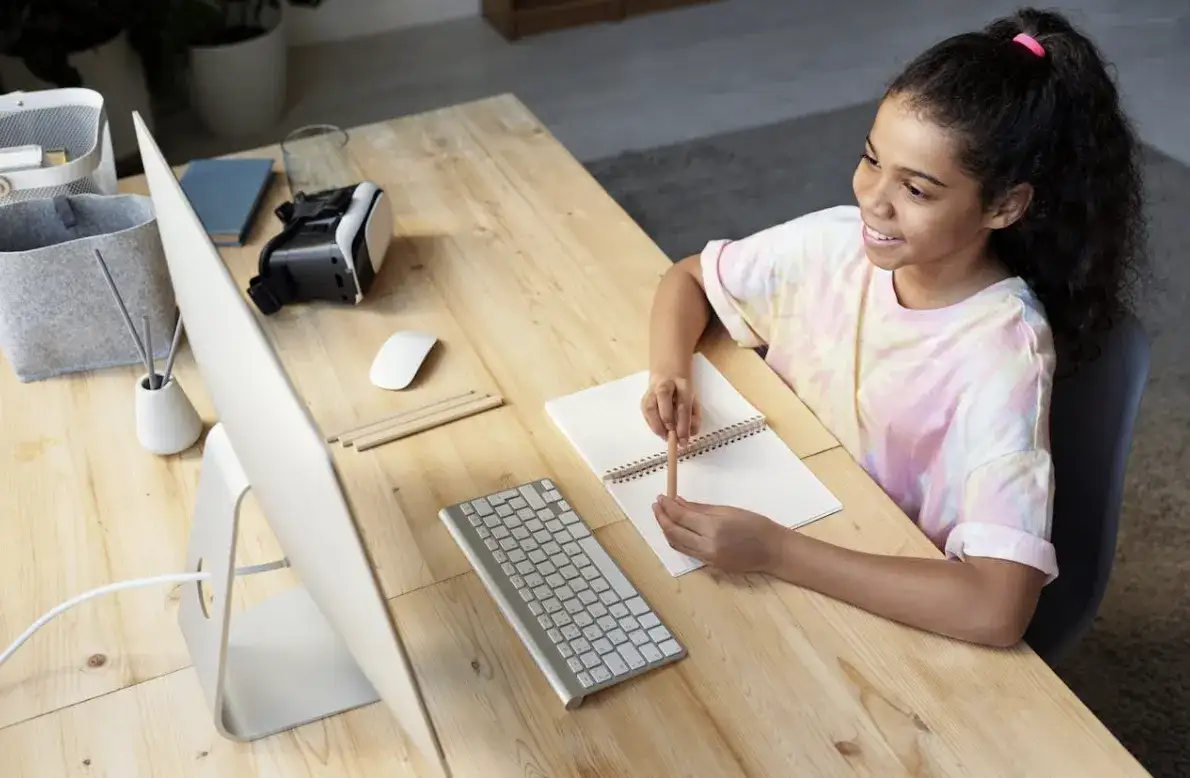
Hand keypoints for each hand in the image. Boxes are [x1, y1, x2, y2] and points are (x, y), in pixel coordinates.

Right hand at [641, 373, 700, 445]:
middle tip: (672, 436)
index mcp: (683, 385)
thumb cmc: (683, 393)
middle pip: (664, 399)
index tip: (684, 440)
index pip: (683, 405)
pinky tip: (660, 431)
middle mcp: (665, 385)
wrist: (668, 376)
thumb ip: (694, 417)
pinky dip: (652, 425)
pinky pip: (645, 414)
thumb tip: (690, 434)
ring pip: (651, 408)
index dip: (683, 424)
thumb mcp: (694, 402)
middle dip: (668, 420)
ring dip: (658, 426)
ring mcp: (652, 391)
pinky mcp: (644, 399)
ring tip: (666, 436)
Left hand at [652, 495, 784, 573]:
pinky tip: (676, 530)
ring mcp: (707, 558)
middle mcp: (706, 546)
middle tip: (657, 505)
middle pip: (673, 532)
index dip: (667, 506)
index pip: (681, 516)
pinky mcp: (709, 566)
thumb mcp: (727, 510)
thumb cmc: (754, 525)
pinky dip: (677, 540)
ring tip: (662, 516)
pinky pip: (687, 552)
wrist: (772, 550)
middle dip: (661, 518)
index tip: (661, 497)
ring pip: (677, 545)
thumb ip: (700, 508)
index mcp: (713, 528)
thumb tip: (678, 502)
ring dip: (666, 530)